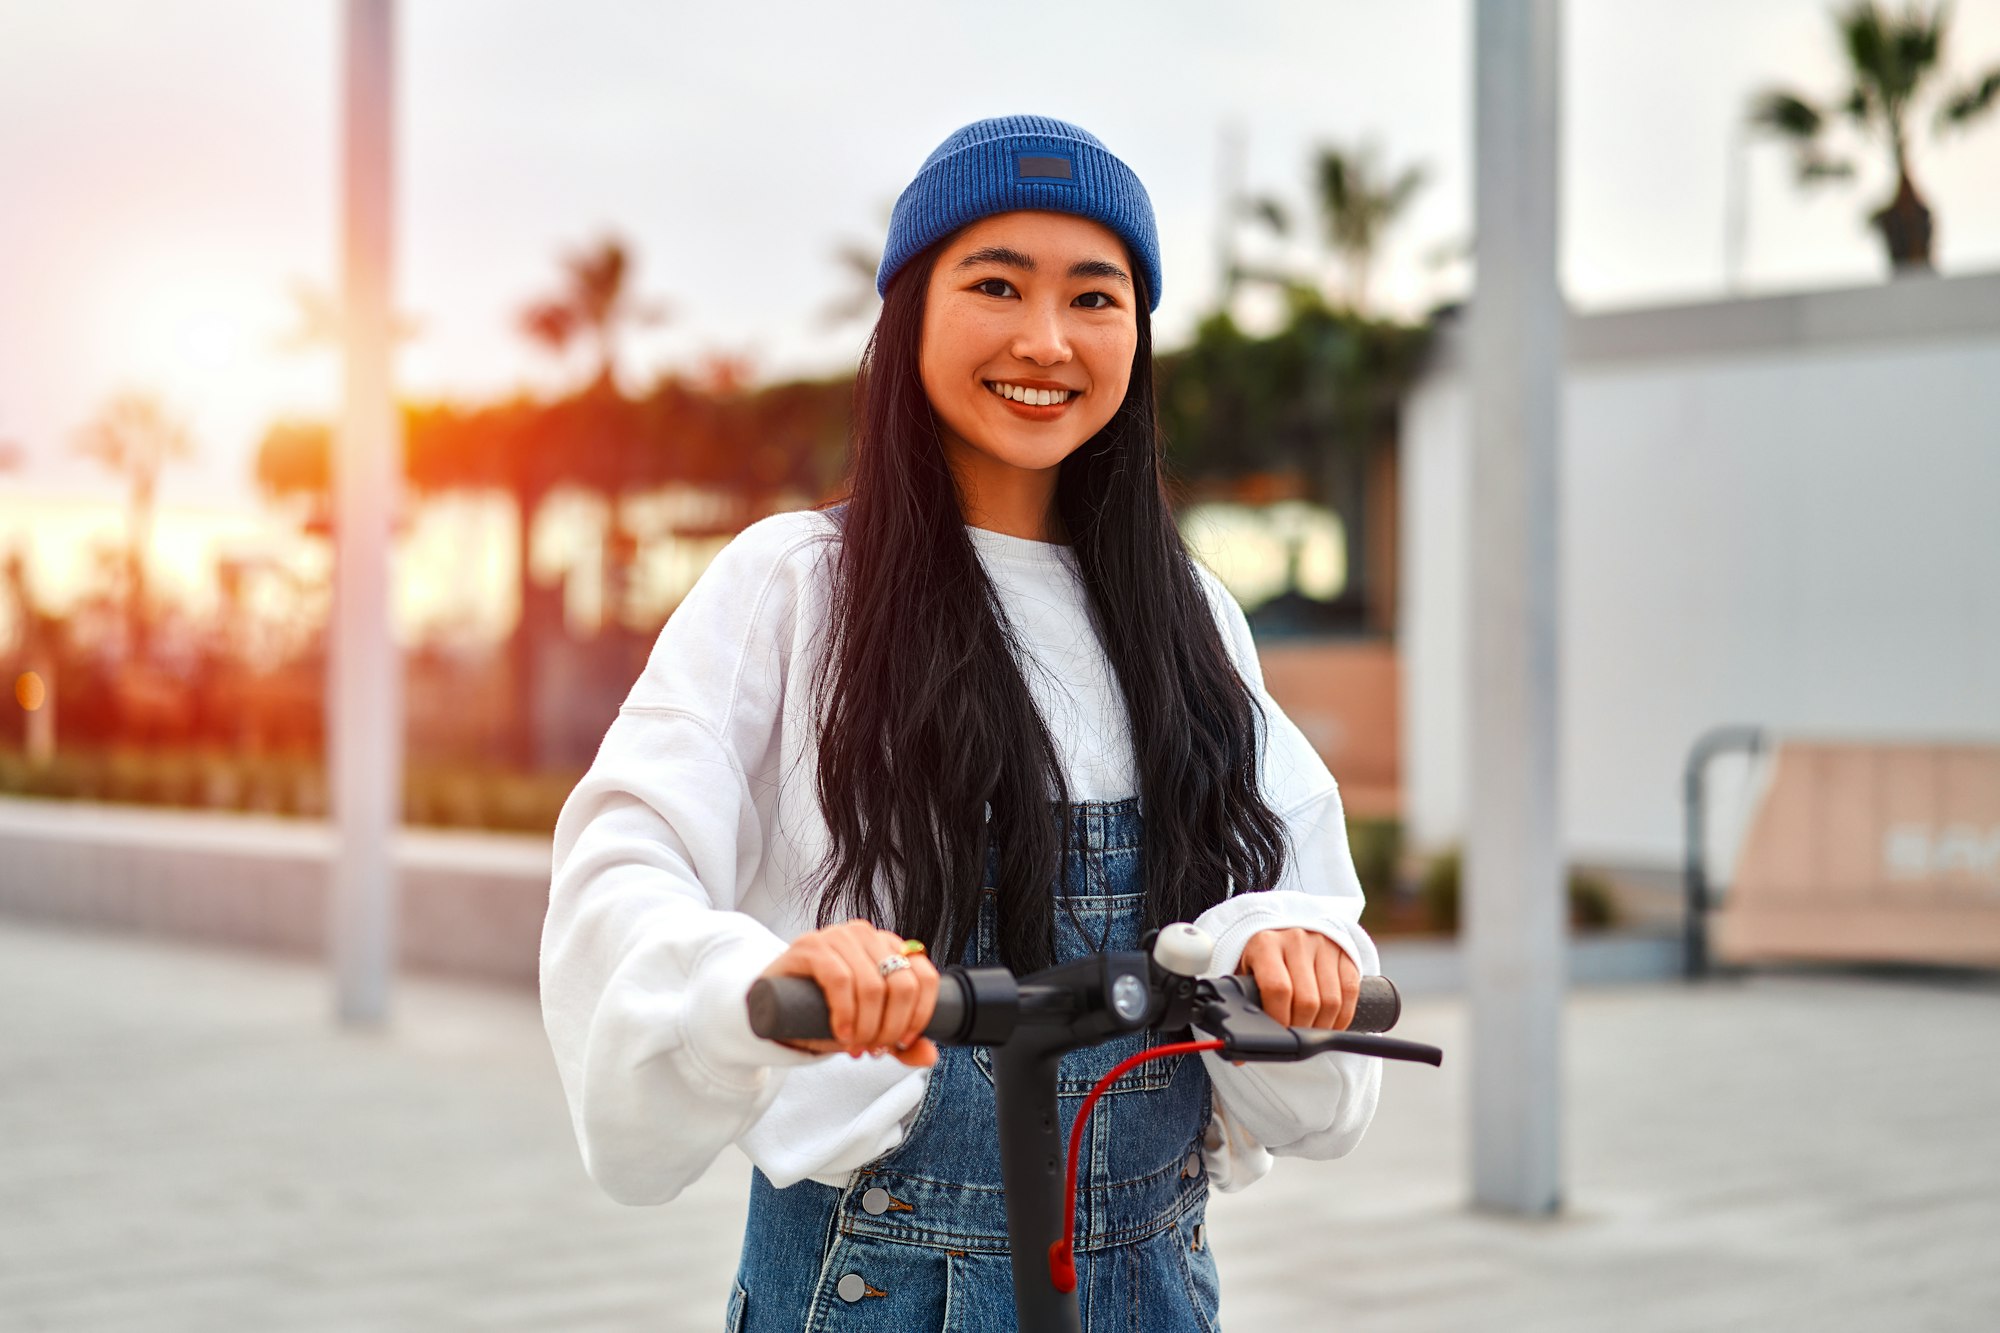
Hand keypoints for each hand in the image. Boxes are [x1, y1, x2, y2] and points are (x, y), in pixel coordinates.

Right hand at [758, 919, 939, 1067]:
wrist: (772, 1002)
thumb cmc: (823, 1011)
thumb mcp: (867, 1027)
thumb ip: (898, 1041)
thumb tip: (930, 1056)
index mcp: (889, 946)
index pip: (925, 977)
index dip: (920, 1015)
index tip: (903, 1041)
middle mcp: (867, 935)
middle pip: (903, 985)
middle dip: (891, 1027)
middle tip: (873, 1048)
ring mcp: (838, 936)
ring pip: (873, 986)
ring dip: (867, 1026)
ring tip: (855, 1045)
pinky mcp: (810, 945)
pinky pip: (840, 979)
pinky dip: (845, 1013)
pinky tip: (841, 1033)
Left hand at [1237, 928, 1357, 1030]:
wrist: (1285, 930)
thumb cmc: (1262, 958)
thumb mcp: (1246, 973)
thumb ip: (1245, 1005)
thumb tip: (1240, 1056)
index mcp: (1266, 944)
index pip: (1277, 988)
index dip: (1279, 1019)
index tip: (1278, 1034)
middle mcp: (1296, 941)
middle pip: (1307, 999)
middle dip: (1301, 1028)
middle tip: (1293, 1036)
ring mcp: (1323, 945)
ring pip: (1331, 1000)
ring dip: (1322, 1026)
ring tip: (1310, 1031)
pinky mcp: (1344, 953)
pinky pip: (1349, 993)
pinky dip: (1342, 1017)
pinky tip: (1329, 1024)